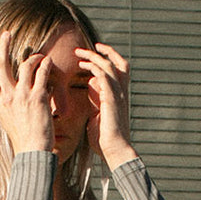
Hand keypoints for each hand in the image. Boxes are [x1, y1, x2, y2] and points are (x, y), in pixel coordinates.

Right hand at [0, 29, 53, 154]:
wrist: (32, 152)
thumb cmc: (23, 139)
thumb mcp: (7, 121)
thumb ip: (6, 104)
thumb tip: (9, 91)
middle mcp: (7, 97)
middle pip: (0, 63)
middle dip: (2, 45)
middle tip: (7, 34)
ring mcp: (22, 96)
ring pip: (24, 64)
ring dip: (32, 56)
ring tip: (39, 56)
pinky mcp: (38, 98)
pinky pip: (41, 73)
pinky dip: (45, 64)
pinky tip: (49, 62)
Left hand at [76, 42, 136, 169]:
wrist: (114, 150)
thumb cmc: (104, 139)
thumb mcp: (97, 116)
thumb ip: (95, 103)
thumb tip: (88, 95)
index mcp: (119, 95)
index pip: (118, 70)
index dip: (106, 59)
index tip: (90, 56)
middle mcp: (122, 92)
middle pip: (118, 62)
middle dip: (103, 52)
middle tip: (84, 49)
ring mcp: (119, 94)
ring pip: (110, 65)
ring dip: (94, 57)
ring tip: (79, 54)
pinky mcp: (112, 99)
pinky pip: (105, 76)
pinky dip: (95, 68)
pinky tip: (84, 67)